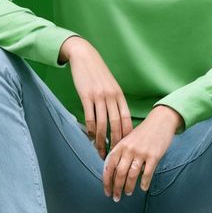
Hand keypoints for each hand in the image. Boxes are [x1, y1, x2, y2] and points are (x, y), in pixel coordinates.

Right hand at [60, 36, 131, 154]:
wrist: (85, 56)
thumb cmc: (98, 73)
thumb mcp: (111, 86)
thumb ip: (114, 101)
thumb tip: (117, 121)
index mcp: (119, 95)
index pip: (126, 119)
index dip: (126, 135)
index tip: (125, 148)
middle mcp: (111, 96)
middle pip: (116, 125)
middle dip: (115, 142)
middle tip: (113, 156)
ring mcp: (99, 96)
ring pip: (102, 124)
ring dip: (101, 141)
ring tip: (100, 151)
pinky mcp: (86, 96)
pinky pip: (90, 117)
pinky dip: (91, 130)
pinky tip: (90, 137)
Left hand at [103, 104, 180, 199]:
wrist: (161, 120)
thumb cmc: (143, 132)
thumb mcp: (128, 139)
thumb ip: (120, 153)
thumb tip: (113, 172)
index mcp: (121, 145)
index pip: (109, 166)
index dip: (107, 181)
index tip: (107, 191)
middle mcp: (129, 149)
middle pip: (119, 173)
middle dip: (117, 188)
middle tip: (116, 197)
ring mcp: (141, 152)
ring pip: (132, 175)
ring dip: (129, 187)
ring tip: (128, 193)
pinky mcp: (154, 156)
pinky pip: (147, 174)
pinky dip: (144, 183)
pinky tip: (143, 188)